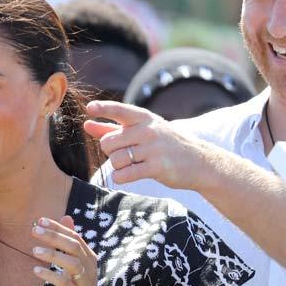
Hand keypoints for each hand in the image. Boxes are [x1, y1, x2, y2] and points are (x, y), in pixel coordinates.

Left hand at [31, 216, 103, 285]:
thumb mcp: (76, 264)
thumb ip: (70, 242)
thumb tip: (67, 217)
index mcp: (89, 257)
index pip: (74, 236)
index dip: (58, 227)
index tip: (40, 220)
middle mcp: (90, 267)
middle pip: (73, 246)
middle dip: (53, 236)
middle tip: (33, 230)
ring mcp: (85, 282)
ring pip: (71, 262)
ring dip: (52, 254)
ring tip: (33, 250)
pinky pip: (64, 282)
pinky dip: (50, 275)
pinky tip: (36, 271)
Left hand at [84, 100, 212, 190]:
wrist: (199, 162)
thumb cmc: (165, 144)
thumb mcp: (143, 130)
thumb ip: (113, 127)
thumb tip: (86, 124)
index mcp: (144, 118)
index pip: (120, 110)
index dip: (103, 109)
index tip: (90, 109)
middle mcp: (148, 130)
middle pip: (108, 142)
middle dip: (110, 151)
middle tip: (123, 154)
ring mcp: (153, 149)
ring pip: (115, 160)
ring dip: (117, 166)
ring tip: (130, 165)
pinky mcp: (157, 167)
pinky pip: (125, 174)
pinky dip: (121, 177)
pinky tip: (127, 175)